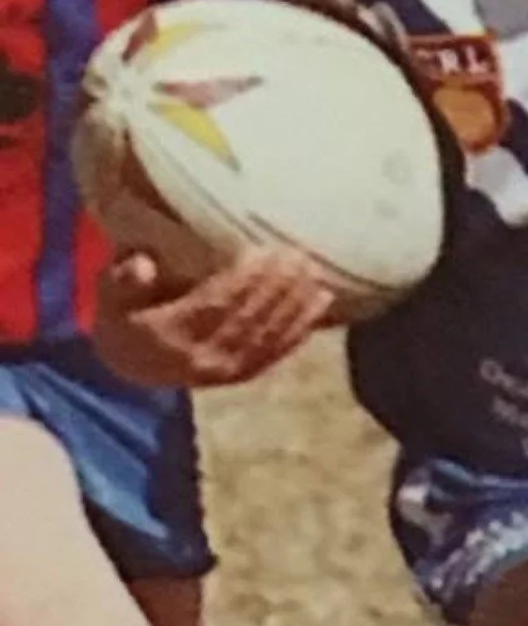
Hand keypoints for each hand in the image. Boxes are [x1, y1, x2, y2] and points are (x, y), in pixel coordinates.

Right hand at [94, 247, 333, 387]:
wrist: (131, 366)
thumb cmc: (125, 317)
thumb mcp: (109, 296)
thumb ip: (122, 280)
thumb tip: (141, 266)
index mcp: (170, 336)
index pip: (214, 304)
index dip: (242, 280)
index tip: (262, 250)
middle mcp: (202, 359)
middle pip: (248, 318)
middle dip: (276, 286)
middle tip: (297, 254)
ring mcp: (225, 371)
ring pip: (268, 335)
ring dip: (294, 302)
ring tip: (312, 270)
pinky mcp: (243, 375)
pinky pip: (276, 351)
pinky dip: (301, 326)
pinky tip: (320, 301)